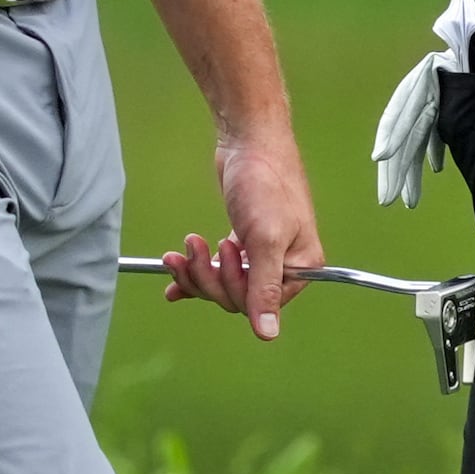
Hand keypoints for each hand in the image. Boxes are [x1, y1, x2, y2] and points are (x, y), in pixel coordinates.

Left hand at [155, 121, 325, 339]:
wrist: (249, 140)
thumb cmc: (265, 182)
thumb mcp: (266, 237)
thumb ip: (264, 287)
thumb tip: (267, 334)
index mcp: (301, 267)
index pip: (259, 303)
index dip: (233, 286)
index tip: (221, 254)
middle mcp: (284, 264)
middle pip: (237, 296)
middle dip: (209, 275)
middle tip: (196, 243)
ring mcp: (261, 253)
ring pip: (223, 284)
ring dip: (197, 271)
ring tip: (184, 246)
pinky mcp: (241, 241)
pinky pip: (216, 271)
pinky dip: (193, 275)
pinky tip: (173, 281)